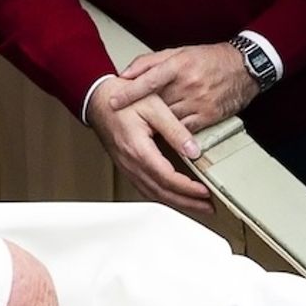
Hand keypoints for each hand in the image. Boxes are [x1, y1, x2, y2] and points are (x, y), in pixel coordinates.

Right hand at [85, 76, 212, 213]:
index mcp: (139, 150)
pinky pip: (146, 188)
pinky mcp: (127, 167)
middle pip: (162, 192)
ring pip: (154, 194)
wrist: (98, 99)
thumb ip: (175, 130)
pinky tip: (174, 197)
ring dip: (177, 202)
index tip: (205, 192)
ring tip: (196, 205)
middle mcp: (131, 163)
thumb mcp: (155, 107)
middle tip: (207, 207)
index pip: (167, 178)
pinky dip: (163, 196)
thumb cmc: (123, 99)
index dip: (188, 188)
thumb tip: (193, 151)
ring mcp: (127, 168)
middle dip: (187, 202)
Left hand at [119, 43, 259, 132]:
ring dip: (156, 126)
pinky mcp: (208, 117)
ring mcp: (199, 102)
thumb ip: (150, 63)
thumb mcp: (179, 52)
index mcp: (179, 66)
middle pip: (157, 104)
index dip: (130, 93)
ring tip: (144, 130)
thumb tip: (126, 74)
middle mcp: (188, 85)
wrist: (243, 70)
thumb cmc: (209, 60)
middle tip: (126, 119)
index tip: (113, 102)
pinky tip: (166, 135)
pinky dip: (174, 134)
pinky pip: (185, 130)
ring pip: (170, 120)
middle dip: (142, 112)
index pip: (149, 80)